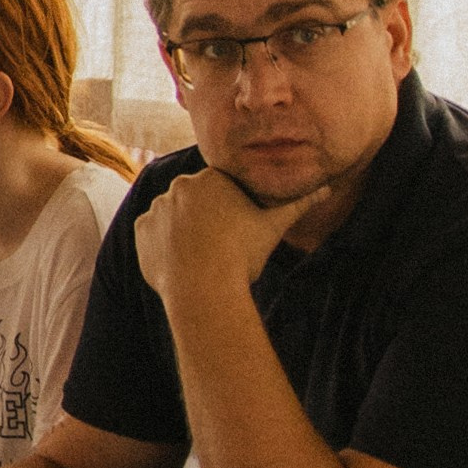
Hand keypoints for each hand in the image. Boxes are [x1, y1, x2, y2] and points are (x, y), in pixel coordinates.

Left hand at [133, 163, 310, 313]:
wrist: (204, 289)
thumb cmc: (242, 256)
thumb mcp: (273, 227)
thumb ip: (297, 204)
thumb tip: (326, 188)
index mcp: (210, 178)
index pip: (221, 189)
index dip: (232, 211)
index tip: (237, 232)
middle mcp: (178, 186)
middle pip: (196, 200)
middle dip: (206, 219)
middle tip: (220, 246)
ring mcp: (156, 207)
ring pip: (174, 216)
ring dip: (184, 231)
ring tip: (202, 257)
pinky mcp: (140, 230)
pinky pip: (153, 234)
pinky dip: (164, 245)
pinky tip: (181, 261)